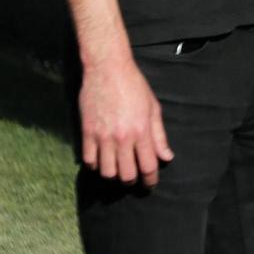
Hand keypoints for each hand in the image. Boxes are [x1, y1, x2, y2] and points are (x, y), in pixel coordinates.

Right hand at [79, 56, 172, 186]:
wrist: (108, 68)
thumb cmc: (134, 85)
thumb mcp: (153, 107)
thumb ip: (159, 135)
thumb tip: (166, 157)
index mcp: (142, 130)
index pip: (148, 166)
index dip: (150, 180)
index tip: (150, 184)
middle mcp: (122, 137)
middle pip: (126, 175)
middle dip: (132, 180)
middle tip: (133, 178)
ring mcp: (103, 136)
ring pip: (107, 172)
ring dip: (113, 175)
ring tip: (117, 169)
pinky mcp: (87, 132)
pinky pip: (89, 161)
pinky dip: (96, 165)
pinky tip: (101, 159)